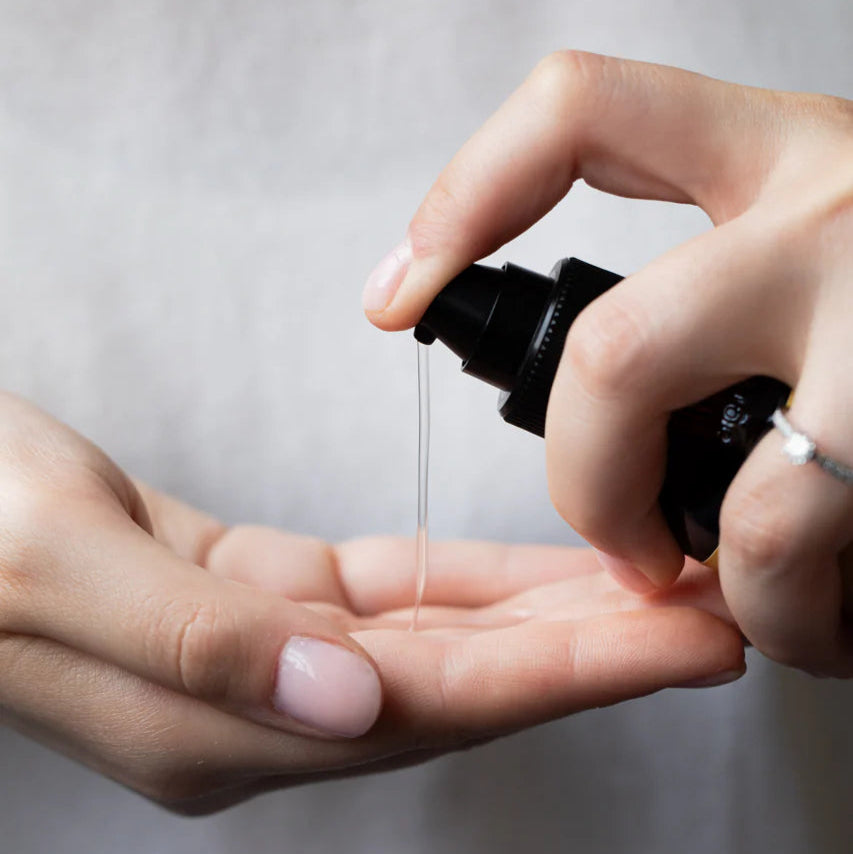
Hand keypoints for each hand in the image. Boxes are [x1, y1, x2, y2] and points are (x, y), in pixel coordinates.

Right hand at [0, 392, 741, 812]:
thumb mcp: (53, 567)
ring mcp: (268, 652)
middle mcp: (260, 703)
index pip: (433, 704)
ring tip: (650, 590)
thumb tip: (343, 706)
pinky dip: (471, 581)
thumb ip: (193, 645)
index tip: (672, 642)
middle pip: (462, 681)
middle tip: (702, 616)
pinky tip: (536, 569)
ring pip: (440, 638)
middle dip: (591, 649)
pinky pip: (393, 591)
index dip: (564, 673)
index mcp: (216, 722)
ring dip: (547, 614)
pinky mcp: (265, 591)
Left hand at [362, 52, 852, 675]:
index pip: (579, 116)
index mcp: (778, 154)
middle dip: (591, 481)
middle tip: (624, 541)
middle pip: (616, 351)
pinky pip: (816, 556)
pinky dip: (800, 612)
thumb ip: (709, 293)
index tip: (397, 295)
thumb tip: (601, 400)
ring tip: (759, 601)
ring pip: (754, 504)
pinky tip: (823, 608)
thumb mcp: (810, 254)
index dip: (468, 196)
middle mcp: (837, 216)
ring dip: (737, 583)